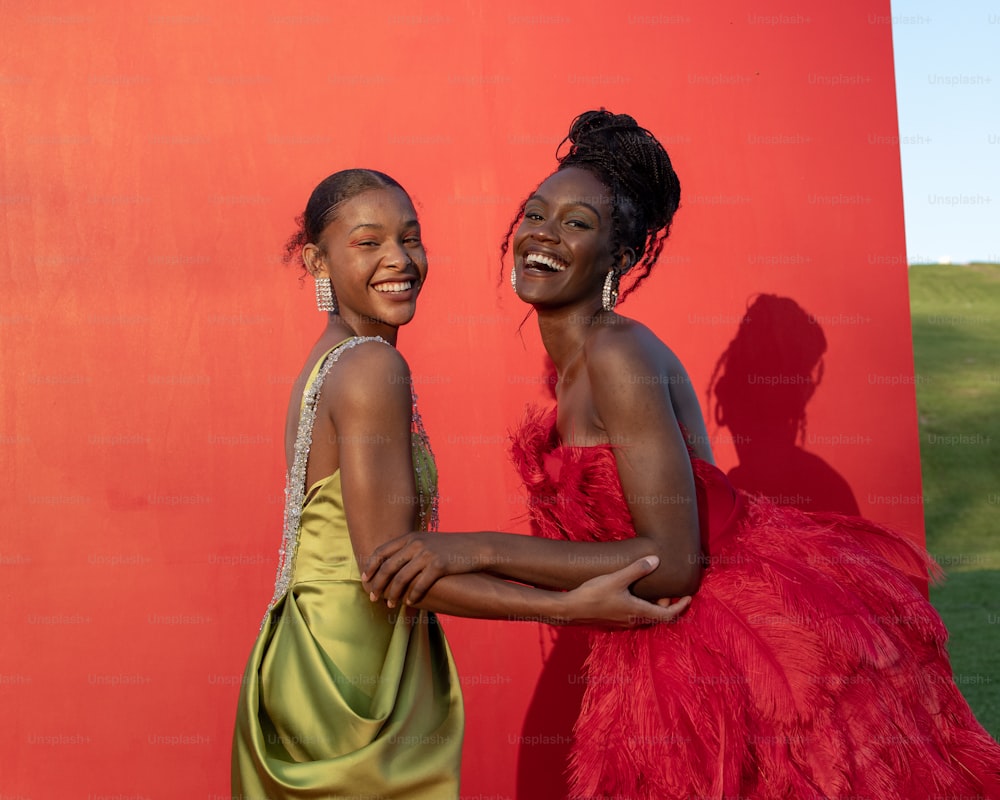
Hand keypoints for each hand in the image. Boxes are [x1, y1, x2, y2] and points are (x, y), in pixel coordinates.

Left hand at [362, 532, 487, 606]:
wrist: (476, 547)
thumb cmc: (450, 548)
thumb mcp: (427, 542)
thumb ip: (409, 550)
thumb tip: (391, 565)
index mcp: (410, 537)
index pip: (381, 551)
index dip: (370, 567)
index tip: (364, 579)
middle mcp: (415, 543)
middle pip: (388, 567)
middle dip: (378, 584)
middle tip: (373, 597)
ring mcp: (427, 553)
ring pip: (401, 578)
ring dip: (393, 594)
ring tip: (390, 605)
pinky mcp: (439, 565)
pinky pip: (420, 584)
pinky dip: (413, 596)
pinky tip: (411, 603)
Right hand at [563, 556, 691, 627]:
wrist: (569, 610)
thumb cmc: (593, 594)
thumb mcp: (616, 578)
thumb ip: (637, 569)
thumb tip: (656, 560)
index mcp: (638, 611)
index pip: (668, 615)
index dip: (681, 607)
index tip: (688, 597)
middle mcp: (633, 620)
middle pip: (658, 615)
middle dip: (667, 603)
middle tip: (668, 587)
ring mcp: (623, 622)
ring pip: (646, 616)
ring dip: (653, 604)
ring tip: (652, 588)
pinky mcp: (614, 621)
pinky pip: (634, 616)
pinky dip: (641, 606)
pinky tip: (632, 593)